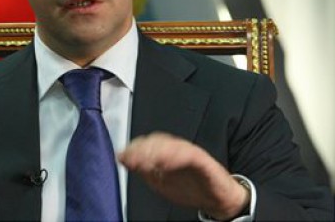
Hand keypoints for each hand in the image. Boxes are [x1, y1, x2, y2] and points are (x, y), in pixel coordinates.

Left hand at [118, 132, 248, 219]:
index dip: (134, 147)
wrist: (216, 199)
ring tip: (145, 160)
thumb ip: (141, 168)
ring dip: (157, 151)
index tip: (122, 155)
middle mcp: (177, 148)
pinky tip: (165, 163)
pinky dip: (177, 156)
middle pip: (158, 140)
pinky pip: (190, 155)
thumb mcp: (158, 180)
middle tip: (131, 158)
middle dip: (143, 148)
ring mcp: (190, 152)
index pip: (147, 142)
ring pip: (172, 145)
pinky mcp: (204, 160)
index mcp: (165, 151)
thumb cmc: (189, 188)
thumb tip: (122, 157)